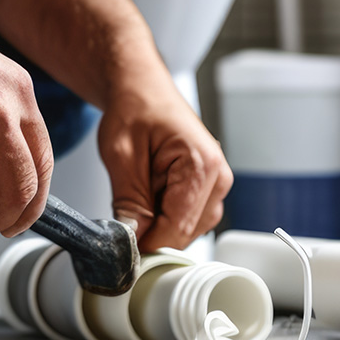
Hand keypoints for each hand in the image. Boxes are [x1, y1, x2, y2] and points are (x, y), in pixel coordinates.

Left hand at [98, 81, 232, 251]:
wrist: (143, 91)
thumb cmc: (136, 110)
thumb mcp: (121, 156)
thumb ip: (128, 201)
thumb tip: (131, 240)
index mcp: (202, 166)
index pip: (177, 227)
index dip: (147, 242)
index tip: (122, 248)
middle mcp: (218, 178)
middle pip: (185, 233)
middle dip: (152, 232)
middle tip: (122, 213)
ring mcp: (216, 185)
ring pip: (186, 230)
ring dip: (157, 223)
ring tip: (136, 191)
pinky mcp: (206, 190)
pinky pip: (185, 219)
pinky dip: (162, 215)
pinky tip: (147, 193)